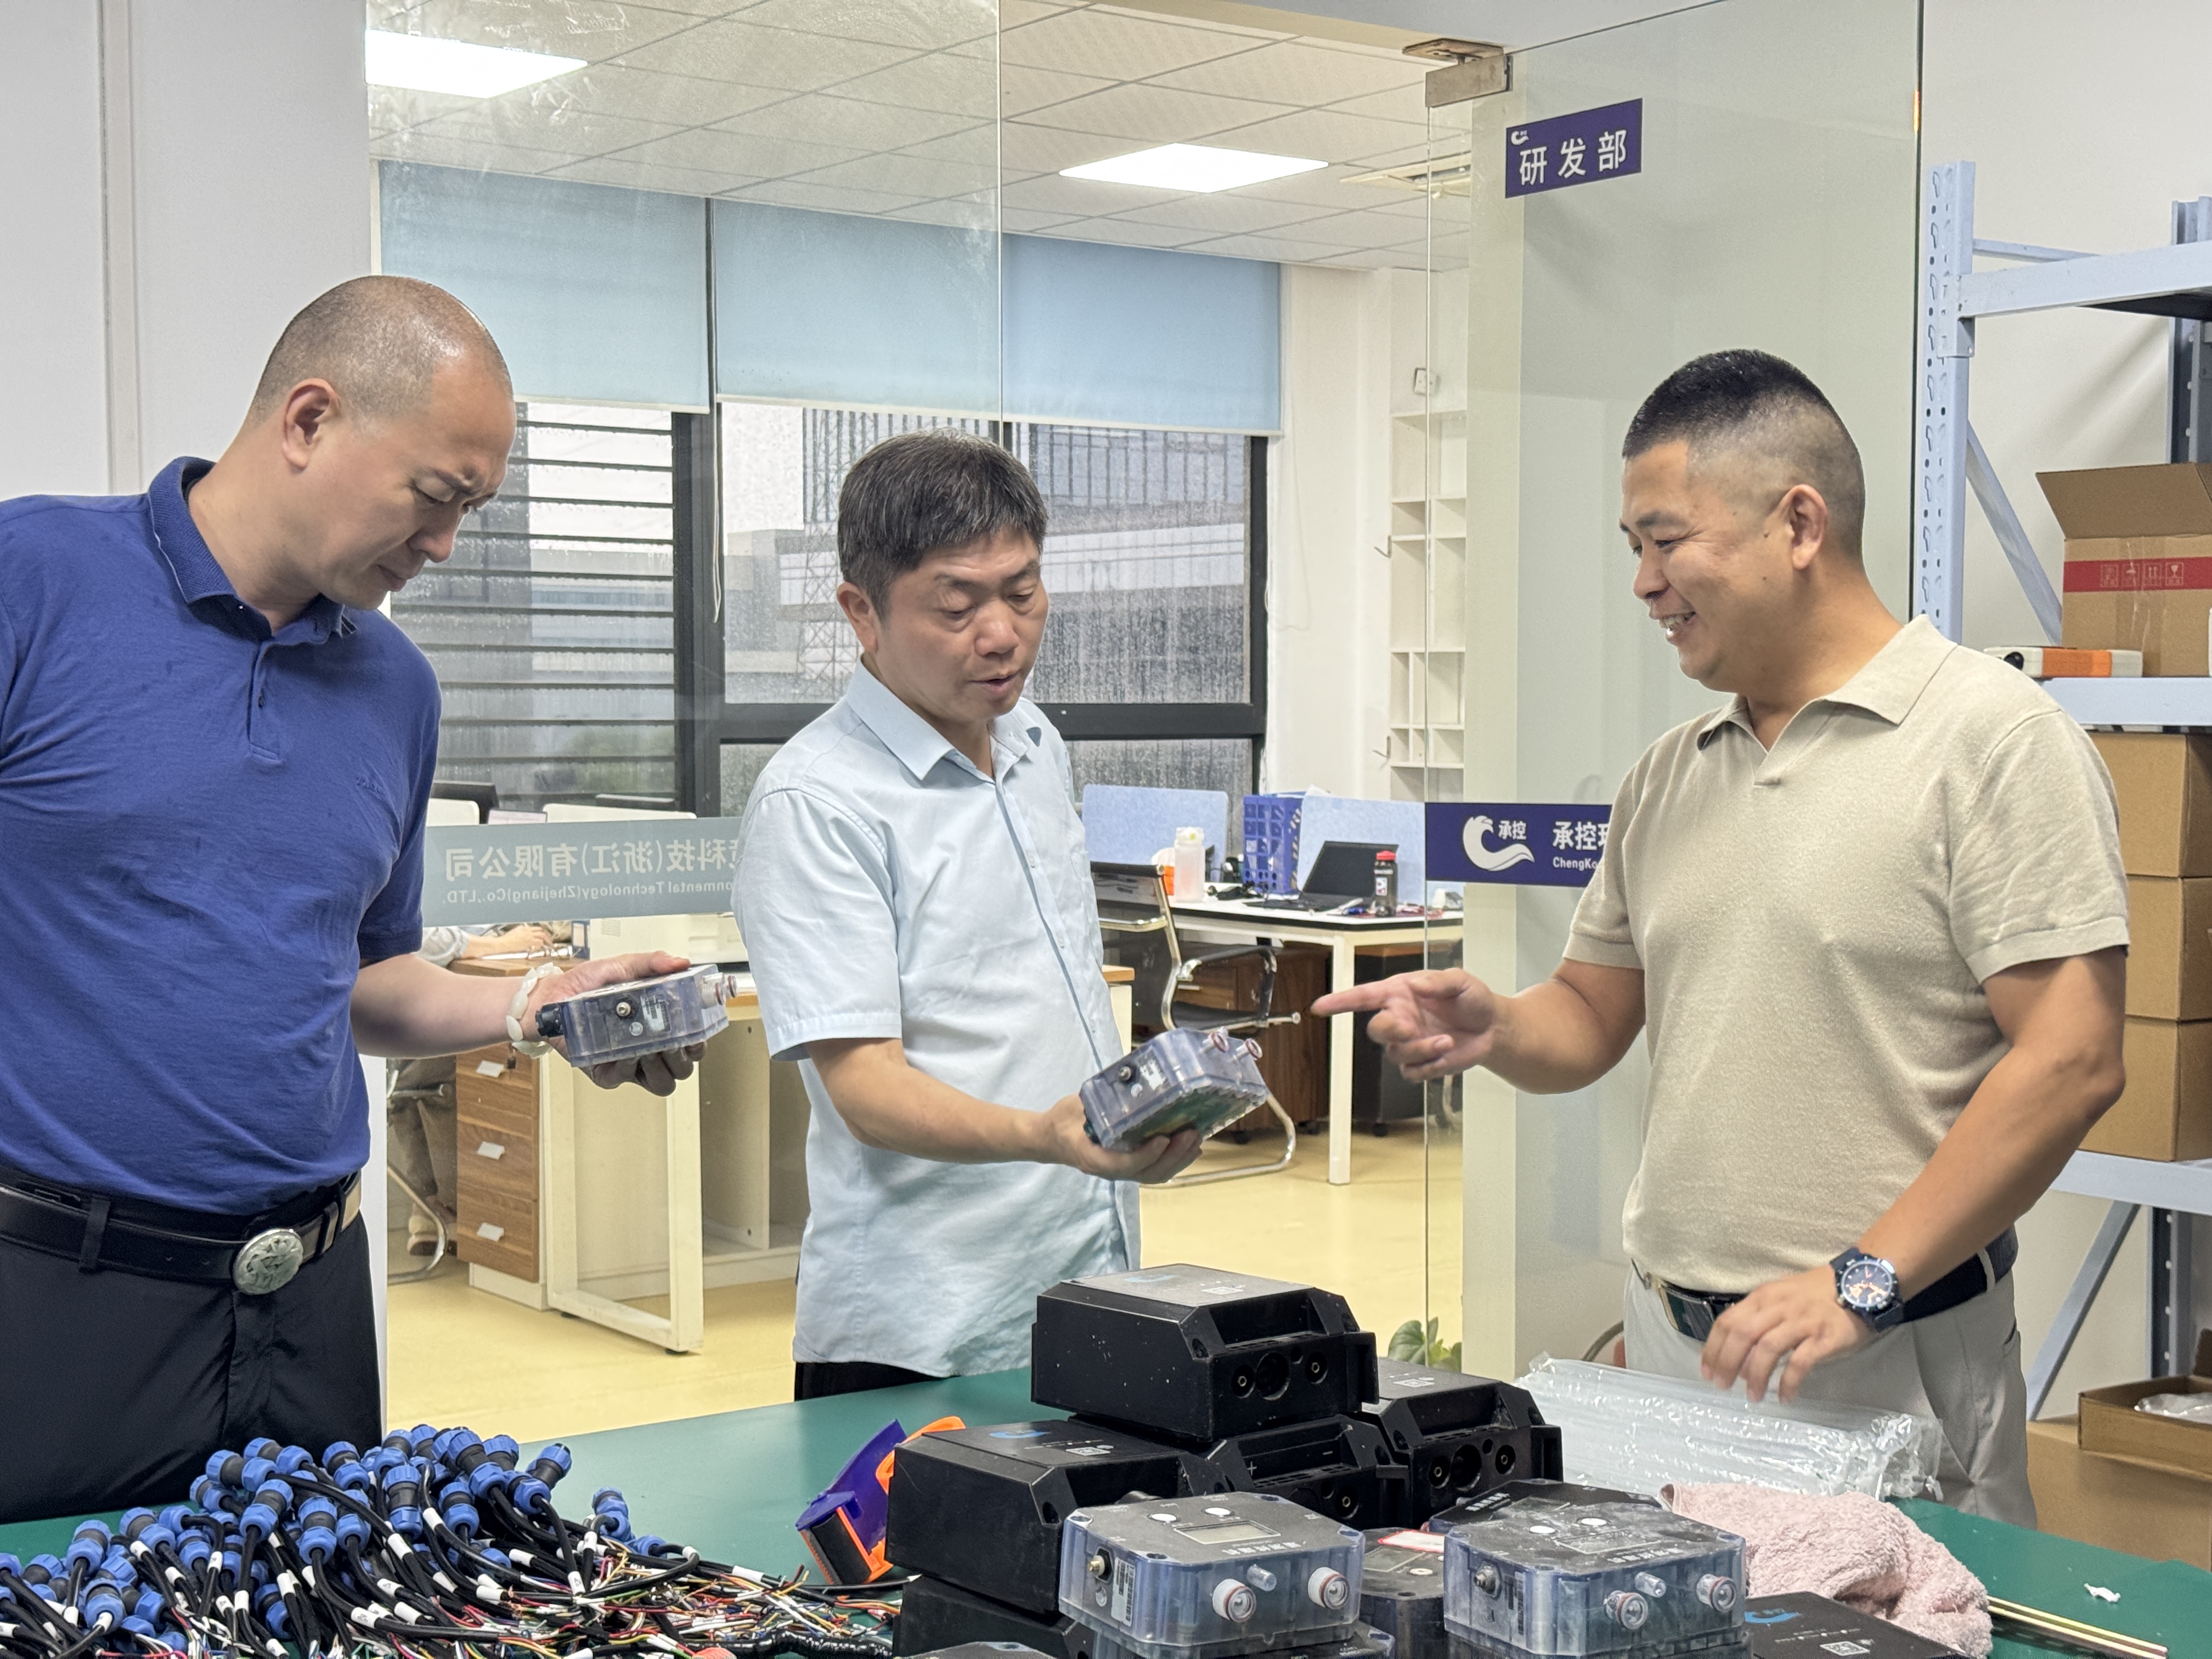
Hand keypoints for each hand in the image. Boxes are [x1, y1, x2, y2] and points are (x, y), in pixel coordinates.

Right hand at [460, 924, 553, 958]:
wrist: (501, 943)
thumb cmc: (504, 942)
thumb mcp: (513, 936)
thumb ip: (520, 937)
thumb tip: (524, 942)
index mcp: (522, 928)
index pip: (535, 929)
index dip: (541, 933)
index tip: (543, 937)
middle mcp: (527, 930)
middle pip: (541, 930)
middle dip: (547, 936)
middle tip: (550, 941)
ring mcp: (528, 935)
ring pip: (542, 935)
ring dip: (547, 941)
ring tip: (550, 946)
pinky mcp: (528, 941)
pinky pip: (539, 943)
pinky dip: (541, 946)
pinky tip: (540, 950)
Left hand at [523, 951, 706, 1097]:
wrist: (550, 998)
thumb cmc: (584, 985)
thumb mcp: (621, 966)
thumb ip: (652, 963)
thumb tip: (679, 962)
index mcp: (659, 1026)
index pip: (693, 1045)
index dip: (699, 1044)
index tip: (695, 1033)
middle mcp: (649, 1048)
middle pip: (683, 1069)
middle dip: (682, 1058)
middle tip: (672, 1040)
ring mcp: (629, 1064)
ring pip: (662, 1083)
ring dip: (660, 1066)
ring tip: (649, 1045)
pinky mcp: (606, 1073)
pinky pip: (625, 1080)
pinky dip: (628, 1066)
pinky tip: (625, 1050)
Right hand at [1037, 1094, 1203, 1183]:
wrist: (1052, 1138)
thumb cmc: (1063, 1121)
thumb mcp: (1075, 1107)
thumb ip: (1098, 1100)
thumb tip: (1127, 1079)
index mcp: (1092, 1156)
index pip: (1121, 1164)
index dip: (1144, 1156)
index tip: (1162, 1139)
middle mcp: (1109, 1169)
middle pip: (1146, 1173)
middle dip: (1172, 1156)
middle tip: (1190, 1133)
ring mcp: (1120, 1171)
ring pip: (1154, 1175)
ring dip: (1178, 1159)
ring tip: (1195, 1138)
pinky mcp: (1130, 1166)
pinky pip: (1155, 1170)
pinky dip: (1175, 1161)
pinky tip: (1190, 1148)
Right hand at [1310, 969, 1500, 1080]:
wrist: (1494, 1029)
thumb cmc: (1474, 1000)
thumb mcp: (1461, 981)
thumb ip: (1438, 981)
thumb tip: (1416, 985)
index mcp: (1401, 994)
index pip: (1363, 997)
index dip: (1339, 1002)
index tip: (1320, 1007)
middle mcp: (1400, 1018)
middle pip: (1375, 1030)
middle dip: (1390, 1030)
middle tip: (1411, 1027)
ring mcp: (1409, 1043)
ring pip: (1395, 1054)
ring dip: (1420, 1049)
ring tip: (1446, 1040)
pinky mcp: (1421, 1064)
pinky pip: (1412, 1072)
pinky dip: (1429, 1065)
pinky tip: (1447, 1052)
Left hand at [1700, 1265, 1874, 1402]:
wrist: (1861, 1285)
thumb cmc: (1815, 1297)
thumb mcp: (1780, 1299)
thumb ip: (1759, 1320)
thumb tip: (1738, 1358)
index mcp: (1763, 1297)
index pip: (1728, 1321)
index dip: (1713, 1348)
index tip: (1707, 1372)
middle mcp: (1779, 1307)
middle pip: (1743, 1335)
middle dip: (1727, 1363)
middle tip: (1722, 1387)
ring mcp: (1802, 1321)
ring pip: (1768, 1348)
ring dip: (1756, 1376)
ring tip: (1753, 1397)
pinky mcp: (1824, 1337)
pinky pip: (1800, 1362)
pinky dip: (1789, 1382)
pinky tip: (1785, 1398)